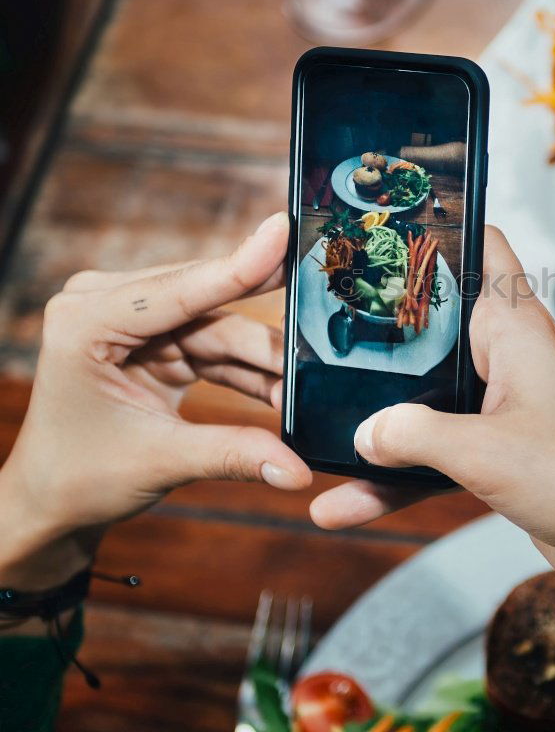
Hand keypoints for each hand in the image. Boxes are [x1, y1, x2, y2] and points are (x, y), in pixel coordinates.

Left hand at [0, 212, 310, 588]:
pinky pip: (218, 347)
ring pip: (221, 328)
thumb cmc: (78, 476)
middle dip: (265, 333)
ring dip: (264, 360)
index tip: (282, 232)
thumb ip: (233, 455)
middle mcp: (108, 306)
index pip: (178, 290)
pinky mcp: (159, 339)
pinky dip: (250, 371)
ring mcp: (136, 321)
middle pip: (208, 306)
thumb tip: (298, 470)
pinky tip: (284, 389)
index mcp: (86, 320)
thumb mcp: (158, 461)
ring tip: (308, 384)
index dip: (237, 267)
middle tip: (324, 322)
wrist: (53, 499)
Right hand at [310, 227, 554, 685]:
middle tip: (319, 320)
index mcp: (516, 328)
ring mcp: (503, 405)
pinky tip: (347, 504)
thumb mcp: (484, 450)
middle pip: (438, 324)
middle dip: (383, 328)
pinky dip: (398, 476)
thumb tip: (364, 430)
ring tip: (314, 427)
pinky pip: (436, 453)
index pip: (483, 248)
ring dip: (380, 418)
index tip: (384, 222)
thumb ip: (414, 434)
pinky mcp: (500, 452)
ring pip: (429, 397)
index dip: (440, 227)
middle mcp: (510, 357)